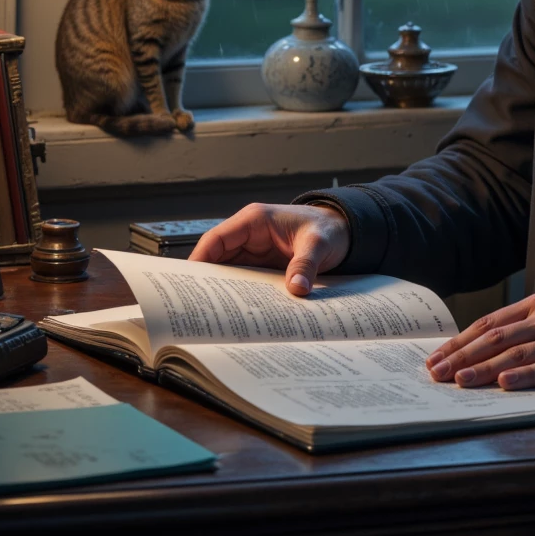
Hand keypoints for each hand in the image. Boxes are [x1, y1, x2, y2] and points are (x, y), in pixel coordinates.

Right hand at [190, 203, 351, 296]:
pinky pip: (244, 280)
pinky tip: (237, 312)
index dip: (200, 260)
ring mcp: (254, 251)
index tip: (190, 284)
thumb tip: (297, 289)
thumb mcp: (319, 244)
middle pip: (217, 259)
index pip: (216, 239)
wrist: (344, 231)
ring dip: (222, 290)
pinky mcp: (263, 265)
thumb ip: (306, 264)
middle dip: (207, 281)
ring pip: (228, 272)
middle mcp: (249, 234)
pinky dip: (239, 294)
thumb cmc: (328, 229)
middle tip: (196, 307)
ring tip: (212, 316)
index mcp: (254, 220)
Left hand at [425, 292, 534, 389]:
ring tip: (460, 381)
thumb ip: (525, 324)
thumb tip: (485, 344)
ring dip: (484, 369)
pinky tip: (504, 384)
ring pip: (514, 354)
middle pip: (495, 338)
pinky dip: (523, 377)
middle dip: (462, 357)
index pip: (489, 322)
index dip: (461, 341)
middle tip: (437, 372)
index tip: (438, 356)